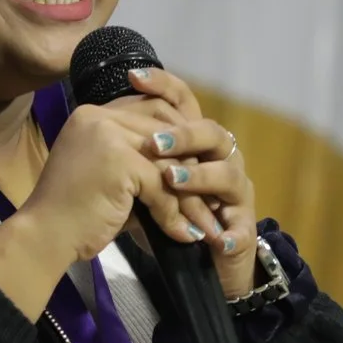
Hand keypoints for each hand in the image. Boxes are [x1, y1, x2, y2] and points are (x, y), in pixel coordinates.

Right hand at [0, 84, 213, 318]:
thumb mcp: (108, 176)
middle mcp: (99, 116)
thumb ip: (138, 160)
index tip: (198, 172)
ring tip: (205, 224)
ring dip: (190, 198)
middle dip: (192, 170)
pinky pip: (162, 186)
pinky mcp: (118, 160)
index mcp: (93, 115)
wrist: (44, 237)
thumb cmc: (72, 214)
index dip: (180, 142)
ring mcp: (108, 135)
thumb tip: (185, 163)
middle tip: (212, 200)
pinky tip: (182, 235)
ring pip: (169, 163)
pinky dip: (174, 214)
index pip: (152, 112)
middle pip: (167, 133)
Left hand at [112, 67, 260, 297]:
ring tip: (172, 181)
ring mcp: (236, 196)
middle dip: (182, 135)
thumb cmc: (166, 217)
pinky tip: (217, 239)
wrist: (201, 266)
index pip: (185, 105)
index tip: (134, 77)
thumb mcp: (143, 182)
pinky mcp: (243, 232)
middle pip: (212, 134)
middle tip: (152, 144)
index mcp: (197, 145)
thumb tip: (99, 118)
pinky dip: (230, 232)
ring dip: (200, 176)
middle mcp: (223, 162)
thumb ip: (134, 153)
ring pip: (228, 175)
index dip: (164, 87)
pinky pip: (241, 230)